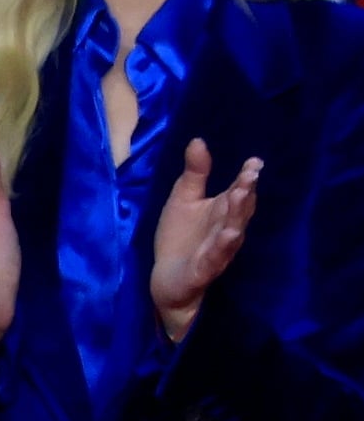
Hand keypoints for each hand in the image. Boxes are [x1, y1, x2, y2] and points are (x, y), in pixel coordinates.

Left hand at [148, 137, 261, 344]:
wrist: (167, 280)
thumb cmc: (179, 238)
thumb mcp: (183, 200)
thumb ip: (194, 174)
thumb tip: (198, 140)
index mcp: (223, 212)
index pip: (239, 192)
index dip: (246, 178)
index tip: (253, 162)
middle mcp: (226, 230)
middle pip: (239, 210)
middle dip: (245, 193)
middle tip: (250, 175)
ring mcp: (218, 251)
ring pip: (231, 232)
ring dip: (237, 216)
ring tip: (241, 197)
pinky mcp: (204, 269)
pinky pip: (215, 258)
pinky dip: (222, 247)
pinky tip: (229, 235)